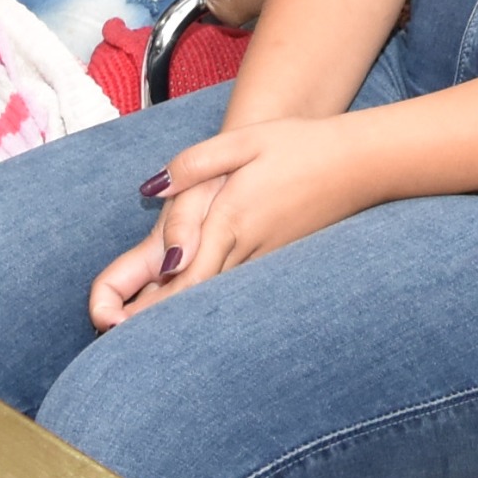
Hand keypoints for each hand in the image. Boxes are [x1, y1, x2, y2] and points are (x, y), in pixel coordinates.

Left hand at [91, 115, 366, 325]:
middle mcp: (246, 248)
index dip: (151, 304)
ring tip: (141, 333)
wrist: (361, 163)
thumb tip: (151, 189)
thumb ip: (194, 164)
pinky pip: (238, 288)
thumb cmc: (300, 146)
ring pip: (216, 298)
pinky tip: (193, 310)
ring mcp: (265, 259)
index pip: (183, 276)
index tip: (117, 323)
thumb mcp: (243, 140)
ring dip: (181, 315)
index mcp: (231, 220)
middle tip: (116, 337)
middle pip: (194, 298)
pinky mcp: (278, 259)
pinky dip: (211, 302)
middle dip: (155, 321)